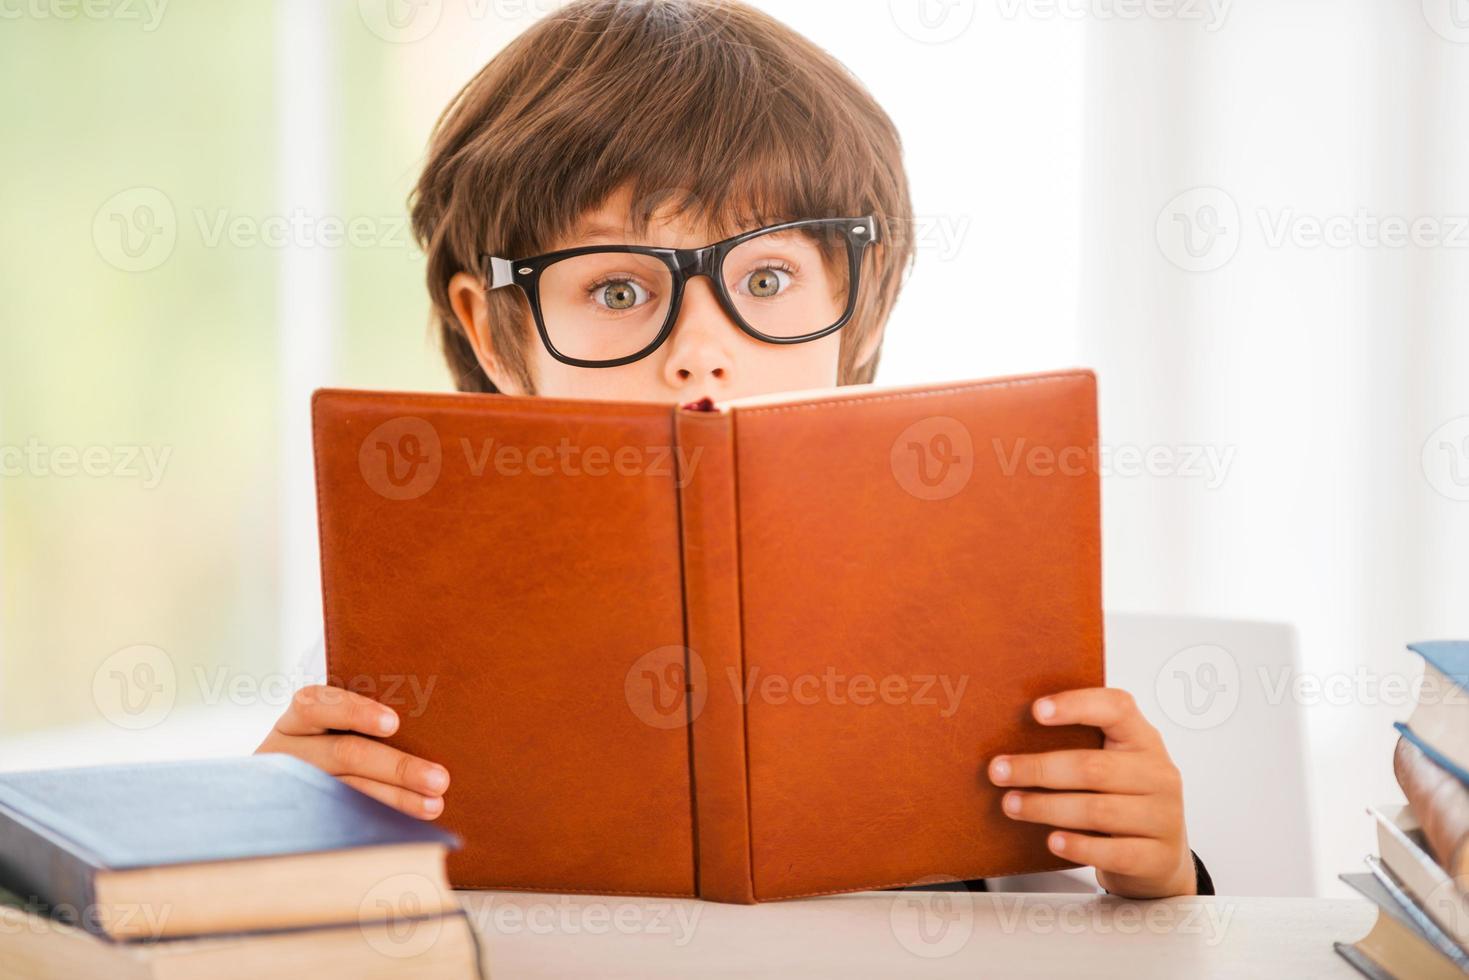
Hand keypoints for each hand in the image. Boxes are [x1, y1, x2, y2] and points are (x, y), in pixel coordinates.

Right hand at [256, 684, 449, 819]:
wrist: (283, 795)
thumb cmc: (333, 743)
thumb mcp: (335, 726)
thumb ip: (363, 720)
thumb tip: (422, 724)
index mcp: (298, 719)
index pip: (314, 704)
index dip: (354, 712)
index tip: (393, 723)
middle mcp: (287, 750)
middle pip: (342, 754)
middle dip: (397, 767)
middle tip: (439, 779)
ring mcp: (289, 786)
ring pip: (346, 791)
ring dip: (395, 798)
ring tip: (433, 805)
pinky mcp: (296, 817)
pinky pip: (340, 820)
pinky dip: (376, 819)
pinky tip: (406, 823)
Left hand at [987, 687, 1195, 898]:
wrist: (1159, 856)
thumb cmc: (1122, 800)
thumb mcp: (1111, 765)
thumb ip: (1077, 747)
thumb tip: (1010, 742)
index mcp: (1143, 739)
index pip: (1117, 708)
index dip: (1077, 705)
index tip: (1036, 710)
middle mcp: (1158, 775)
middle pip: (1093, 767)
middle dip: (1039, 768)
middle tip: (998, 771)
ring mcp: (1163, 817)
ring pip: (1097, 810)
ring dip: (1046, 807)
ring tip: (1011, 804)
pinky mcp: (1158, 857)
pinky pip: (1113, 851)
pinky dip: (1078, 846)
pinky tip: (1052, 841)